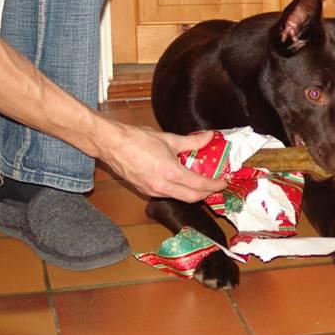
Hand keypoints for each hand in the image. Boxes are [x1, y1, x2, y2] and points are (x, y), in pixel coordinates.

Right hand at [97, 123, 226, 201]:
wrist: (111, 144)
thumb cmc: (137, 139)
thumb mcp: (168, 138)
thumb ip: (192, 141)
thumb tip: (210, 137)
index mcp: (171, 173)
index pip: (200, 185)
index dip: (215, 185)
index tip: (224, 181)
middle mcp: (163, 187)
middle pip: (193, 198)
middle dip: (208, 193)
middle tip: (216, 184)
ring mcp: (153, 191)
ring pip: (180, 197)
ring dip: (193, 192)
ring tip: (202, 181)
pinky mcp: (145, 191)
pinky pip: (168, 194)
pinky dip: (180, 190)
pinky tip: (183, 179)